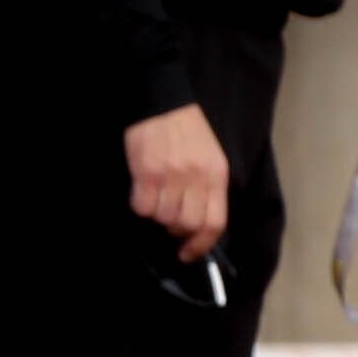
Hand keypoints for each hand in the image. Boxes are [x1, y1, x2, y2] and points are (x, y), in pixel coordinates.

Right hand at [126, 102, 228, 260]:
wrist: (163, 104)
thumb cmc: (189, 133)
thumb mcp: (212, 158)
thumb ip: (210, 189)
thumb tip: (199, 226)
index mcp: (216, 176)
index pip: (215, 223)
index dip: (201, 245)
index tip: (189, 253)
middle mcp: (196, 178)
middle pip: (187, 224)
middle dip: (177, 229)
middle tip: (170, 219)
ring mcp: (171, 176)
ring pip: (163, 218)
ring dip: (158, 215)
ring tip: (157, 198)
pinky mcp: (146, 172)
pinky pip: (142, 207)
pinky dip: (141, 206)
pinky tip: (143, 191)